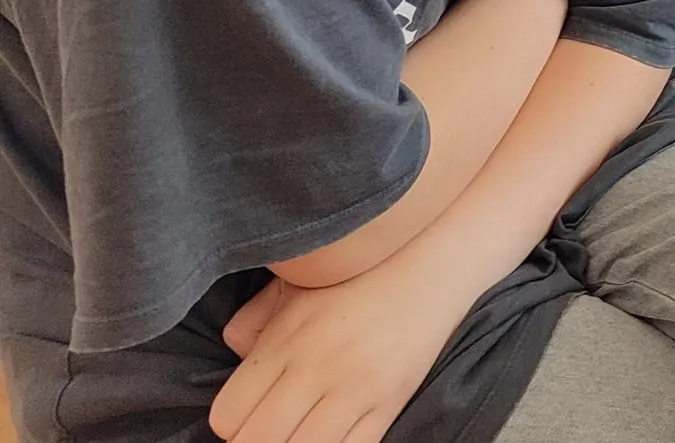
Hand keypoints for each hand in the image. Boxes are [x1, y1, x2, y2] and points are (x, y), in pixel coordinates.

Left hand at [211, 252, 470, 442]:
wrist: (429, 266)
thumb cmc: (357, 276)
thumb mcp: (295, 286)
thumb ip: (251, 325)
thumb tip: (232, 359)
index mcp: (286, 339)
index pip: (227, 415)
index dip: (230, 425)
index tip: (244, 417)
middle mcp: (317, 368)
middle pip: (255, 442)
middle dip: (255, 442)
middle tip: (269, 429)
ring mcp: (356, 390)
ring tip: (298, 432)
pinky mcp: (389, 405)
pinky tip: (329, 435)